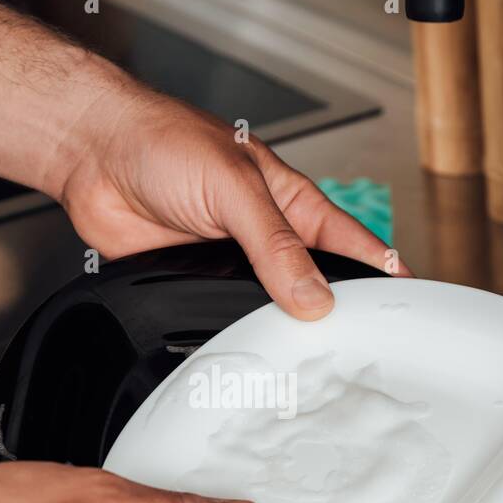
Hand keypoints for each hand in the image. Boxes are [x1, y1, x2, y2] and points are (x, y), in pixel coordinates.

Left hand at [58, 86, 406, 319]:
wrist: (93, 153)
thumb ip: (275, 245)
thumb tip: (312, 296)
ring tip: (304, 362)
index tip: (408, 307)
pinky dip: (232, 334)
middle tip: (356, 351)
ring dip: (280, 329)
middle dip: (335, 315)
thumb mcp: (235, 187)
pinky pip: (220, 315)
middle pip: (314, 284)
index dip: (382, 274)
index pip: (351, 244)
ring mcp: (230, 261)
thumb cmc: (163, 140)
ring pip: (268, 307)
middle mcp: (266, 234)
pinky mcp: (193, 281)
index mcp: (291, 201)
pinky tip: (243, 350)